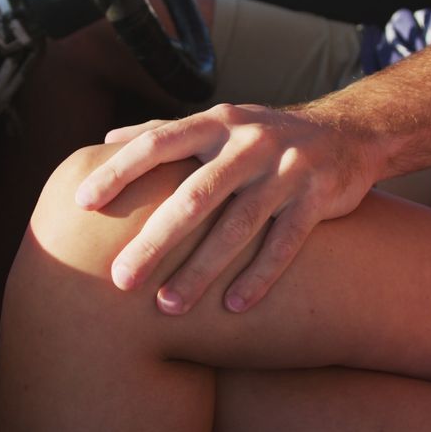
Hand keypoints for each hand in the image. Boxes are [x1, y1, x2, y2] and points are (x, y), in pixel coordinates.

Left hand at [74, 103, 377, 313]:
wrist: (347, 133)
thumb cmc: (264, 135)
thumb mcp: (219, 123)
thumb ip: (165, 132)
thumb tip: (106, 141)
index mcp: (216, 124)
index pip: (158, 144)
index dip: (119, 172)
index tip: (83, 204)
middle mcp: (249, 143)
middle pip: (194, 196)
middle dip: (155, 240)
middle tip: (120, 279)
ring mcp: (286, 169)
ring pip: (239, 226)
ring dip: (201, 270)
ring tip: (168, 306)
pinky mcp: (317, 197)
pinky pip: (284, 243)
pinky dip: (259, 276)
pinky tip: (233, 307)